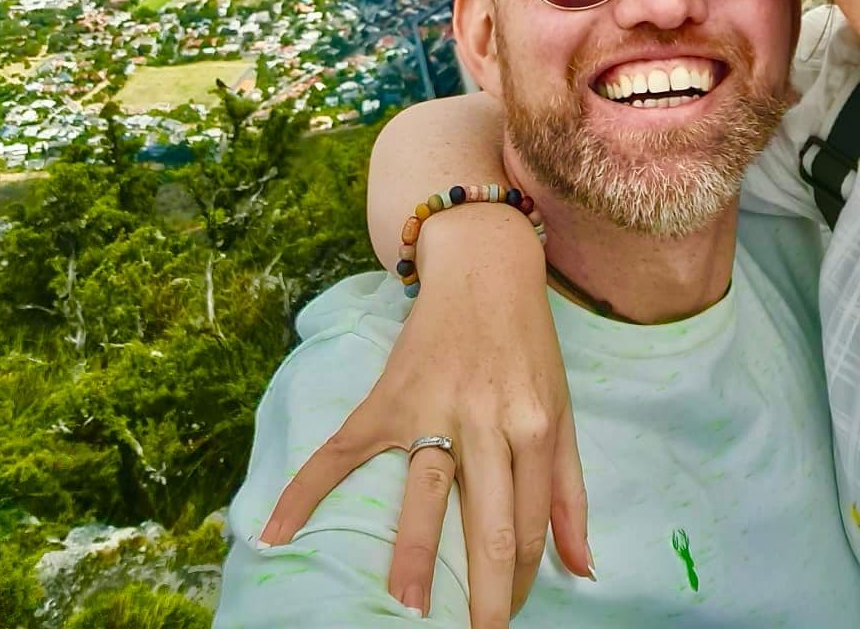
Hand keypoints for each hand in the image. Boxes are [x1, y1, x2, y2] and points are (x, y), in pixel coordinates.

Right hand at [261, 210, 591, 626]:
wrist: (485, 266)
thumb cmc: (528, 346)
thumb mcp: (561, 410)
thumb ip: (571, 492)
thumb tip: (582, 571)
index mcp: (535, 428)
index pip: (531, 526)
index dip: (520, 582)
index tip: (505, 619)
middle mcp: (489, 421)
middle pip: (489, 522)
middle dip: (483, 592)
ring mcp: (435, 408)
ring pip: (425, 494)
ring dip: (416, 556)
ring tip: (406, 610)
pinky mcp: (390, 397)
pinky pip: (343, 450)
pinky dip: (306, 490)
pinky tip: (277, 532)